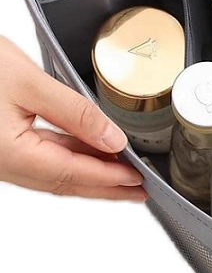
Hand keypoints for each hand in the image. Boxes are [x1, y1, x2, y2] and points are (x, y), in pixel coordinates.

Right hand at [0, 36, 146, 200]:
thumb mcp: (28, 81)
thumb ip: (74, 113)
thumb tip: (112, 139)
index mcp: (10, 153)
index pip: (72, 173)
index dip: (109, 179)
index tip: (137, 181)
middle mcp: (5, 163)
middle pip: (66, 181)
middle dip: (105, 187)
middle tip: (137, 191)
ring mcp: (3, 157)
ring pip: (56, 173)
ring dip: (90, 174)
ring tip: (121, 174)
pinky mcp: (3, 144)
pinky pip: (44, 158)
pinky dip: (71, 157)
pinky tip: (89, 152)